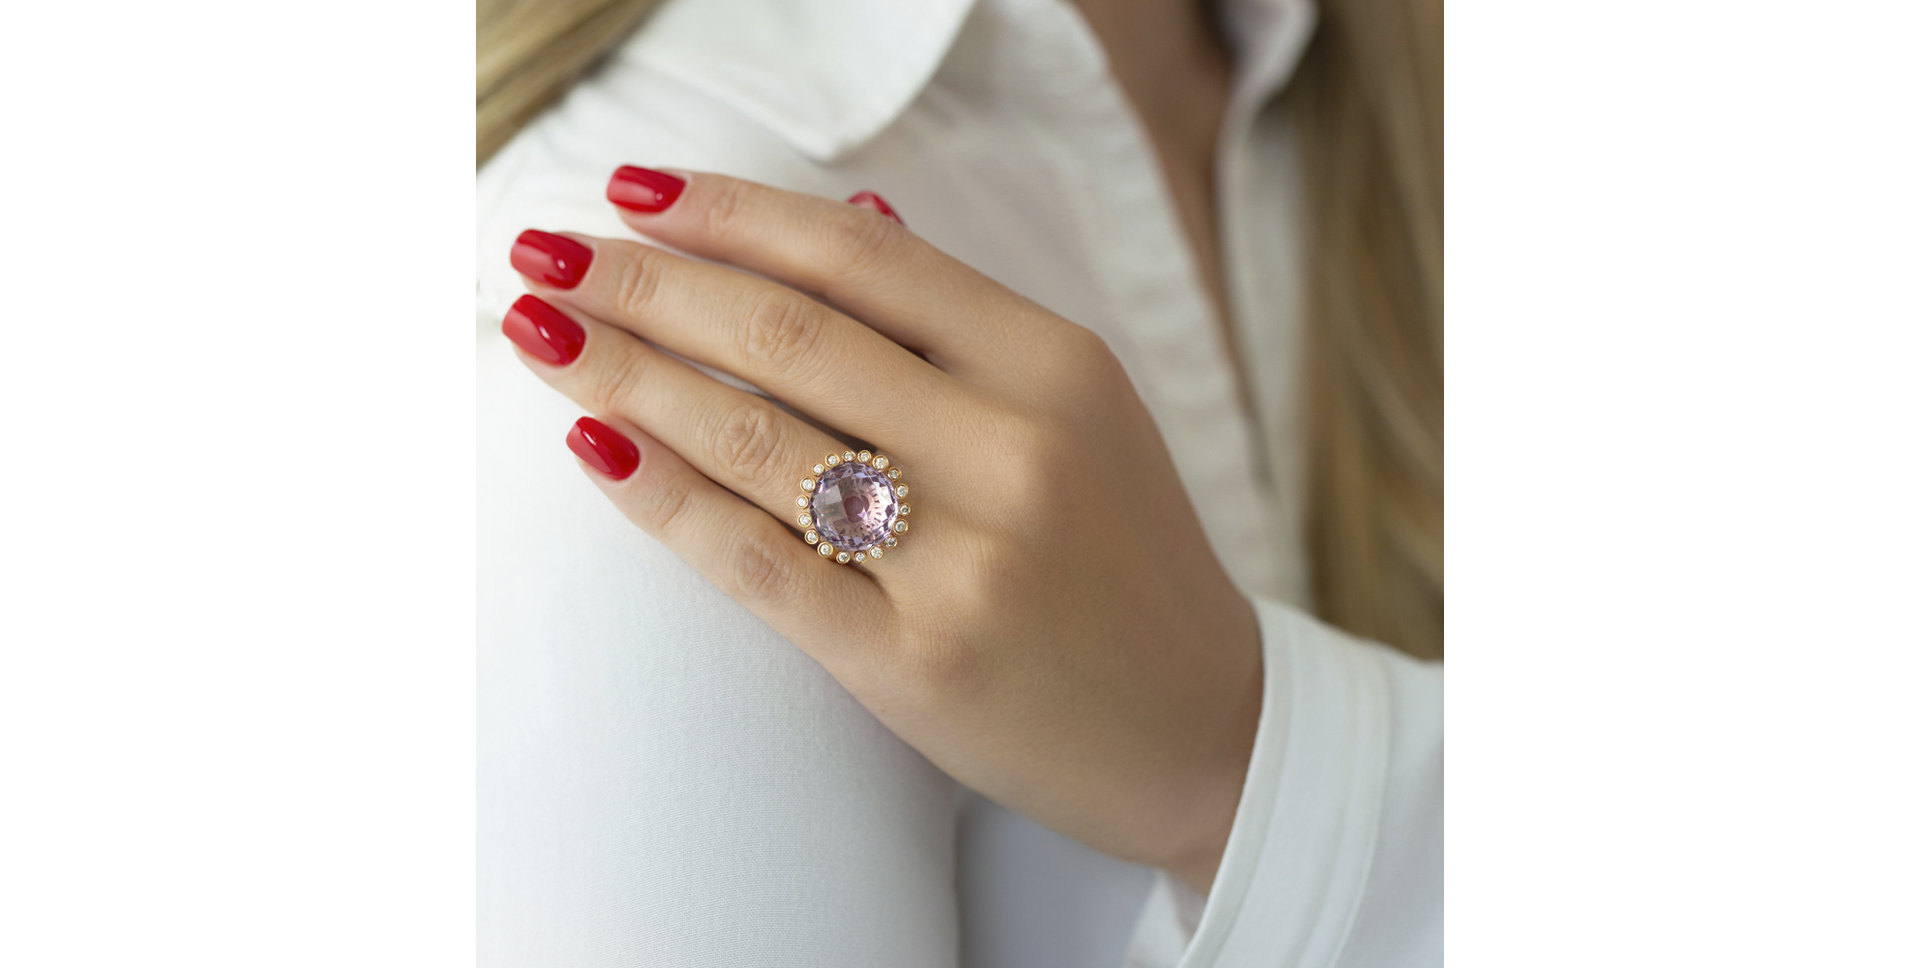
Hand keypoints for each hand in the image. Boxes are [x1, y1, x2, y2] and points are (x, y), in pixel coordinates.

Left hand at [502, 168, 1261, 888]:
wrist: (1205, 729)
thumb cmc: (1124, 559)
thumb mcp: (1081, 411)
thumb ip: (962, 320)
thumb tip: (844, 208)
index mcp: (1055, 363)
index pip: (859, 254)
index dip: (730, 212)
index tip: (633, 193)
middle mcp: (1013, 447)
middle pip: (786, 331)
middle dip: (643, 282)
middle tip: (545, 253)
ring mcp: (964, 559)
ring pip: (754, 435)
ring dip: (624, 372)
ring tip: (539, 331)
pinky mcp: (914, 661)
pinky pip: (755, 561)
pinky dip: (661, 495)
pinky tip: (594, 443)